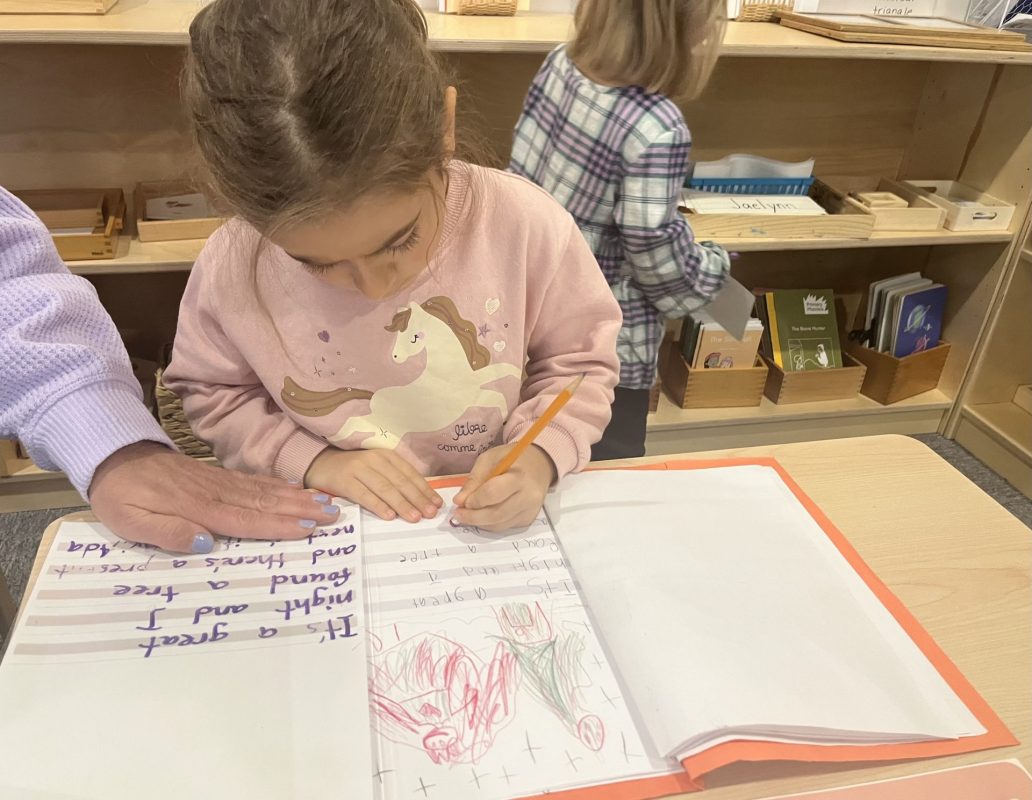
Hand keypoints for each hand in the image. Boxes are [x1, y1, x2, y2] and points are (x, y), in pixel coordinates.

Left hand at [89, 442, 342, 554]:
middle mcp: (215, 493)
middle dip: (300, 510)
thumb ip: (168, 532)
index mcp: (197, 508)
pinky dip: (277, 486)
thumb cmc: (120, 496)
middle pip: (264, 503)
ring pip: (263, 491)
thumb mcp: (131, 523)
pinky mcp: (216, 475)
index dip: (277, 526)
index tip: (308, 529)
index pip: (244, 520)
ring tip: (326, 502)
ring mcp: (218, 481)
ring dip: (296, 498)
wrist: (113, 455)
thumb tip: (206, 543)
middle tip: (333, 515)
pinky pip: (253, 482)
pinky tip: (295, 489)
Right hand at [305, 447, 441, 522]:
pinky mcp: (344, 481)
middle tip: (430, 513)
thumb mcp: (376, 469)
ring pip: (385, 488)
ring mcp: (359, 469)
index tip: (437, 504)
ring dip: (402, 504)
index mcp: (386, 456)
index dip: (425, 489)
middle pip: (400, 482)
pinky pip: (364, 495)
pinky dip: (378, 506)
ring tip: (415, 517)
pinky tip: (389, 516)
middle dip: (417, 499)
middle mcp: (375, 460)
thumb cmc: (354, 470)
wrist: (320, 463)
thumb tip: (421, 499)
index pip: (410, 474)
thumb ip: (395, 479)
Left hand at [452, 444, 555, 531]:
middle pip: (496, 514)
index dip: (475, 500)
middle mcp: (528, 496)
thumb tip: (460, 501)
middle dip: (473, 517)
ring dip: (479, 523)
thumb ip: (474, 479)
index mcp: (519, 476)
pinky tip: (483, 515)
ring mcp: (530, 510)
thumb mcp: (490, 459)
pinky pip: (505, 526)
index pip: (493, 493)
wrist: (539, 465)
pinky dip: (490, 524)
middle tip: (458, 514)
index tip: (461, 501)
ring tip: (467, 515)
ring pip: (499, 524)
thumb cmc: (512, 459)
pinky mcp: (529, 519)